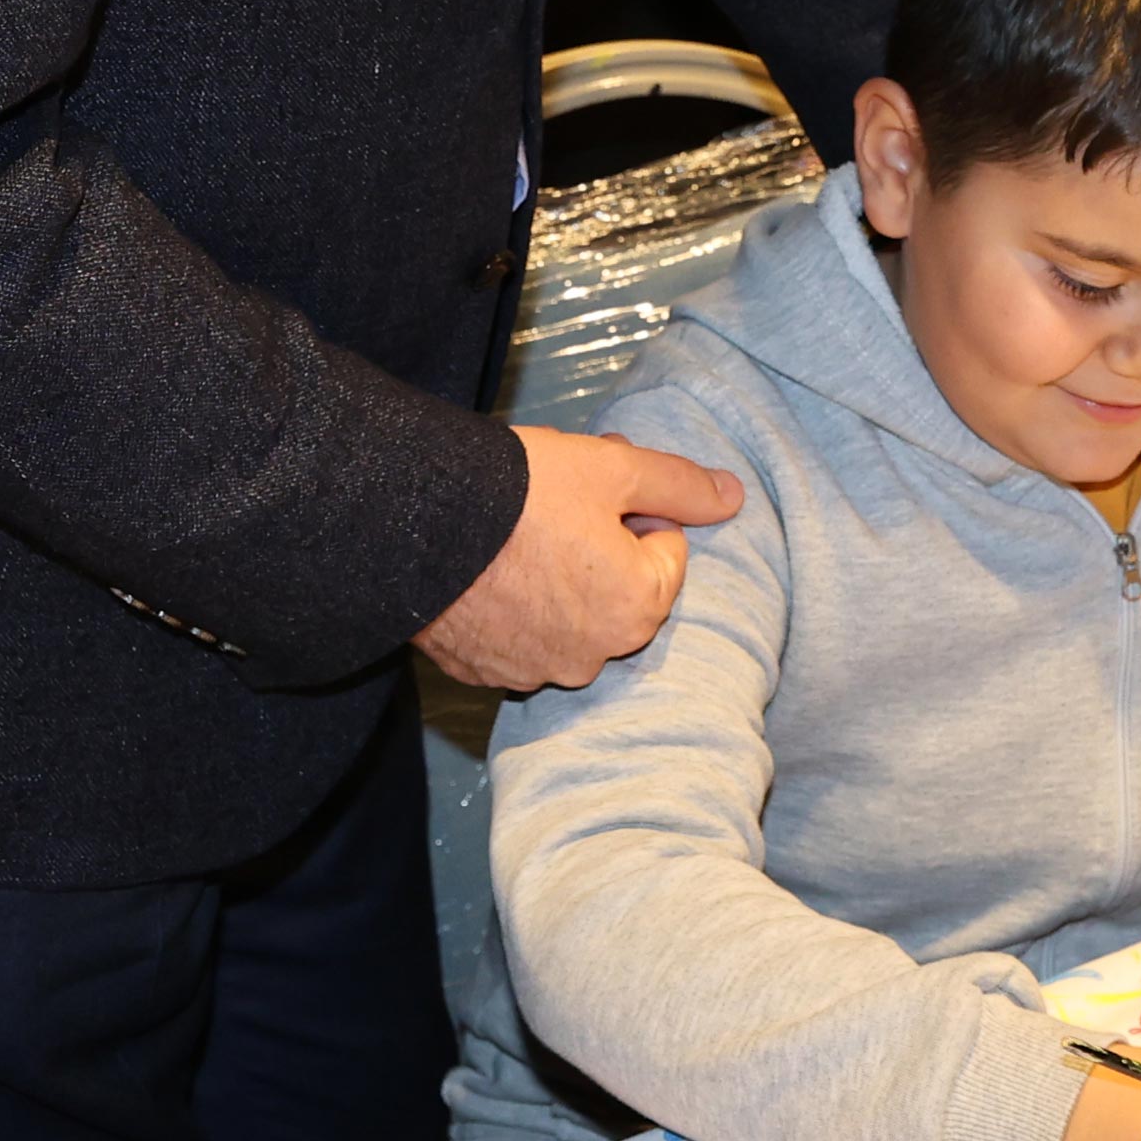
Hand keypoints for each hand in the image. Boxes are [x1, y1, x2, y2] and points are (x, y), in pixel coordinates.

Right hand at [414, 423, 744, 694]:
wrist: (408, 521)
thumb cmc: (518, 492)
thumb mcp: (613, 469)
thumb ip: (680, 484)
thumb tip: (733, 497)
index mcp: (637, 609)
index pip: (664, 549)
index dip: (633, 509)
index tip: (594, 486)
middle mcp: (592, 657)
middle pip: (618, 588)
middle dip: (599, 546)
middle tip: (556, 503)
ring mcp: (532, 669)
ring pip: (567, 614)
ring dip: (555, 579)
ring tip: (514, 535)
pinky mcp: (481, 671)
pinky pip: (516, 635)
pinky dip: (509, 607)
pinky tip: (484, 568)